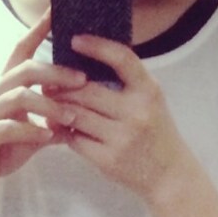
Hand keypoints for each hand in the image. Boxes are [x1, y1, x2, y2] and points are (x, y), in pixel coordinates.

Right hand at [0, 13, 85, 192]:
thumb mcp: (30, 137)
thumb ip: (50, 125)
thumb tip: (77, 121)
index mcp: (4, 86)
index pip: (21, 50)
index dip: (37, 30)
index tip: (55, 12)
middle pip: (27, 69)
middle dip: (57, 72)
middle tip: (82, 80)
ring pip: (21, 96)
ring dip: (50, 105)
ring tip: (71, 117)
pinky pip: (9, 127)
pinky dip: (32, 130)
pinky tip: (48, 137)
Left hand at [54, 35, 189, 199]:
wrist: (169, 176)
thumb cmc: (156, 133)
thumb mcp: (150, 101)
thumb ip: (128, 82)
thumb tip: (88, 61)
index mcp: (148, 91)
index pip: (121, 59)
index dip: (97, 46)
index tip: (75, 40)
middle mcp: (136, 112)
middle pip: (88, 90)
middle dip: (63, 85)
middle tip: (48, 82)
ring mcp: (121, 138)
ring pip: (77, 115)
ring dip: (58, 107)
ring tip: (48, 102)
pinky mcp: (108, 160)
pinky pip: (76, 140)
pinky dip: (63, 131)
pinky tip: (57, 126)